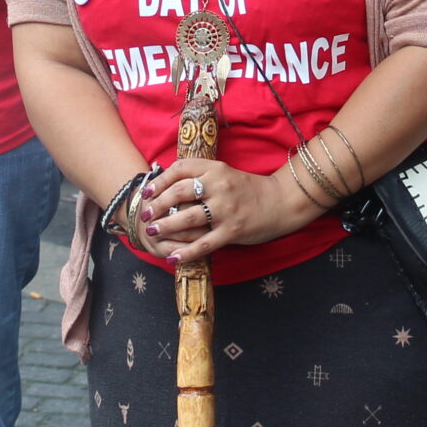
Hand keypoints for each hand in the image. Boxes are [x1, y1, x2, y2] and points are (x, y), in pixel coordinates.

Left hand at [139, 156, 321, 265]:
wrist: (281, 202)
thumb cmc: (248, 189)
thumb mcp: (225, 174)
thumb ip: (201, 177)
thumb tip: (167, 183)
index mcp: (216, 169)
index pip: (181, 169)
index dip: (160, 181)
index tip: (147, 192)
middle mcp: (219, 186)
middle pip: (179, 192)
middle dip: (157, 205)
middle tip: (145, 215)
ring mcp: (226, 209)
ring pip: (187, 218)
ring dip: (165, 226)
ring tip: (153, 232)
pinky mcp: (233, 230)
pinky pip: (204, 243)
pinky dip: (186, 252)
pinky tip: (172, 258)